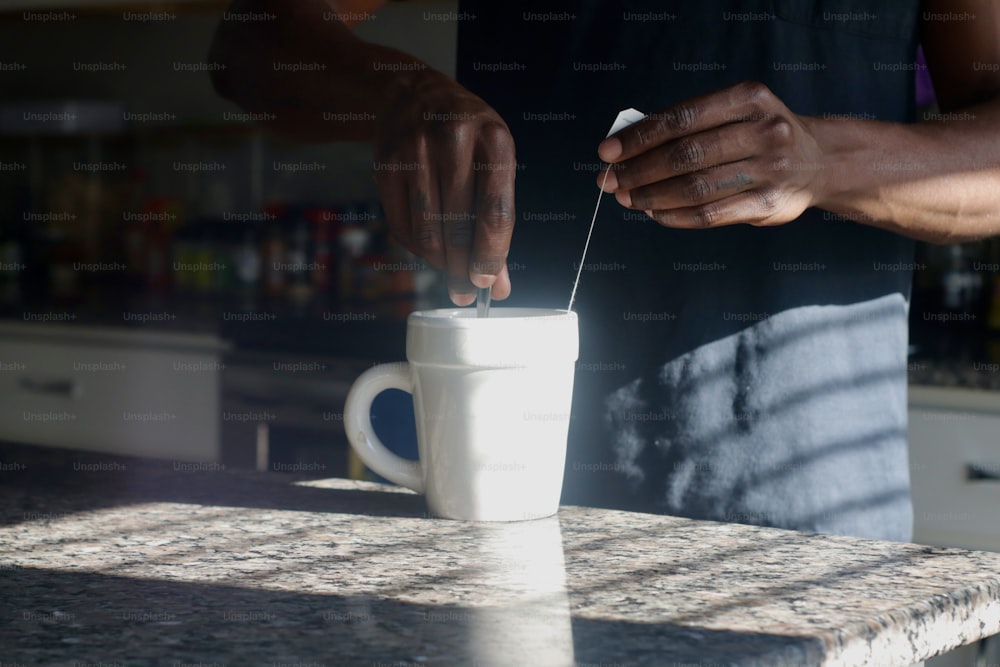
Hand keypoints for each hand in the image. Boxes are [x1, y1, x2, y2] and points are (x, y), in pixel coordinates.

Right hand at [373, 71, 515, 304]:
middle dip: (463, 267)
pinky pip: (402, 224)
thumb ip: (497, 219)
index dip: (492, 253)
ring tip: (449, 276)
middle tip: (466, 293)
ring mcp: (414, 150)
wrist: (411, 91)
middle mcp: (453, 141)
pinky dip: (416, 248)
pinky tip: (428, 253)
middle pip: (459, 225)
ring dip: (439, 262)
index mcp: (493, 139)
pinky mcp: (386, 164)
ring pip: (427, 229)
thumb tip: (500, 282)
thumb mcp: (492, 161)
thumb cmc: (464, 134)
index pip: (495, 210)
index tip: (488, 282)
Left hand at [596, 81, 823, 228]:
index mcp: (748, 98)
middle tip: (609, 180)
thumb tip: (629, 147)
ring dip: (652, 195)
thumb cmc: (759, 135)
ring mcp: (768, 169)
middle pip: (685, 154)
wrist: (819, 162)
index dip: (639, 137)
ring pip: (695, 187)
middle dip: (638, 170)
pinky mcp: (768, 204)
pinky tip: (654, 212)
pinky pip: (710, 214)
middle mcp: (762, 130)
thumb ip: (691, 124)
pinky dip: (675, 215)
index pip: (681, 118)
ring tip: (627, 198)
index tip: (607, 152)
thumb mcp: (736, 112)